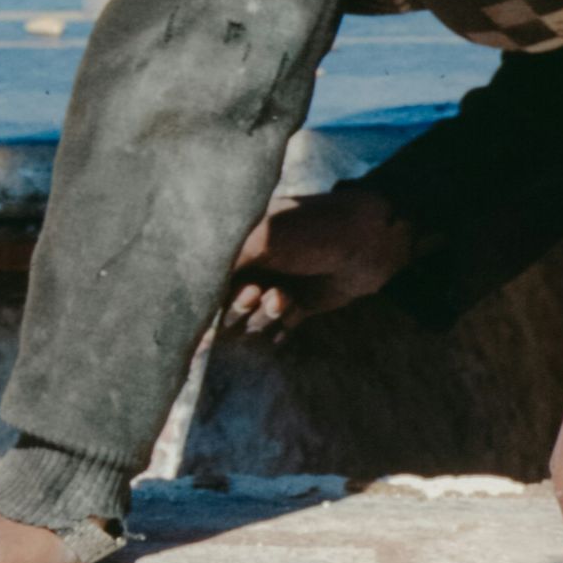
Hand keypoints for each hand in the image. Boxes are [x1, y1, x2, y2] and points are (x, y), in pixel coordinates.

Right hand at [224, 189, 414, 338]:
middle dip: (241, 307)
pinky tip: (295, 311)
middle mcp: (250, 264)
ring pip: (249, 321)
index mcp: (236, 241)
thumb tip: (194, 302)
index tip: (241, 292)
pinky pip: (275, 329)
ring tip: (287, 300)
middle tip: (259, 295)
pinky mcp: (296, 305)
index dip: (215, 295)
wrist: (368, 244)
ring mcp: (272, 284)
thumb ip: (223, 268)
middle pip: (223, 305)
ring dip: (265, 316)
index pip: (205, 278)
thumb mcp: (261, 240)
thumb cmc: (312, 233)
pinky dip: (281, 327)